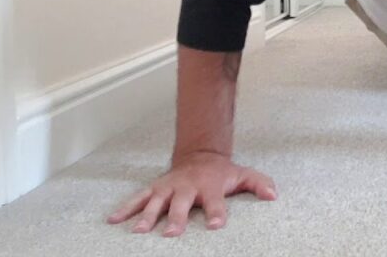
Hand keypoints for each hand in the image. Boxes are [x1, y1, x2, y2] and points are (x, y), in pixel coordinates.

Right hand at [107, 151, 277, 235]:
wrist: (200, 155)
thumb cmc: (222, 173)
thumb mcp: (243, 175)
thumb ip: (259, 184)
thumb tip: (273, 195)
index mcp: (210, 186)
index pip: (215, 201)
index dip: (217, 212)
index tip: (216, 225)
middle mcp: (188, 187)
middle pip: (181, 203)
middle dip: (176, 217)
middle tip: (172, 233)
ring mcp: (169, 188)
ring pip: (156, 202)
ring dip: (147, 216)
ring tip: (139, 231)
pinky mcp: (155, 188)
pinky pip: (138, 198)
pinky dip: (125, 208)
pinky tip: (113, 220)